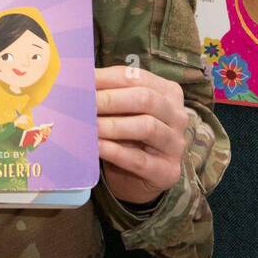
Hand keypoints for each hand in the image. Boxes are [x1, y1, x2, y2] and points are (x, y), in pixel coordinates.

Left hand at [96, 64, 188, 206]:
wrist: (137, 179)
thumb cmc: (127, 136)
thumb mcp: (121, 112)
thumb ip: (108, 95)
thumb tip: (79, 80)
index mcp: (167, 92)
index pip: (137, 77)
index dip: (107, 78)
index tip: (82, 80)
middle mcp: (177, 115)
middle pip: (146, 99)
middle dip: (111, 99)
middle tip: (83, 103)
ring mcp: (176, 144)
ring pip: (147, 127)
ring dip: (113, 125)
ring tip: (89, 126)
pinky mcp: (168, 171)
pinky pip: (140, 160)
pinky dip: (116, 152)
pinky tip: (97, 147)